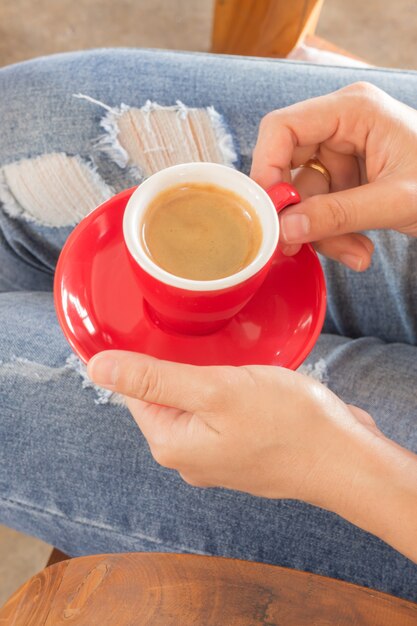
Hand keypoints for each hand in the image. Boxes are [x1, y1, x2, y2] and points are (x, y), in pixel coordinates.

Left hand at [87, 350, 378, 507]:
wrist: (347, 457)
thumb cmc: (286, 423)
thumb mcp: (214, 390)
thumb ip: (154, 379)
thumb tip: (96, 368)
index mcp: (170, 444)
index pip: (135, 392)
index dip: (146, 356)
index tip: (164, 328)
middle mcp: (188, 456)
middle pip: (164, 397)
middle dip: (180, 365)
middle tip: (206, 339)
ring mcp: (217, 455)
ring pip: (195, 402)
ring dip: (206, 376)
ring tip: (229, 355)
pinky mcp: (242, 447)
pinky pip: (220, 412)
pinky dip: (227, 391)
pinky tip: (247, 377)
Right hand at [250, 82, 416, 270]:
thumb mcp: (396, 201)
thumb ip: (338, 215)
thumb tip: (286, 230)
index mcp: (353, 111)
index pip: (283, 128)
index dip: (265, 168)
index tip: (267, 212)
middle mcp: (342, 127)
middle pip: (289, 166)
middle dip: (298, 212)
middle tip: (297, 246)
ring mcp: (344, 153)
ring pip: (306, 196)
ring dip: (324, 233)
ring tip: (356, 255)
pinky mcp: (348, 177)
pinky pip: (322, 208)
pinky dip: (335, 234)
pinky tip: (360, 250)